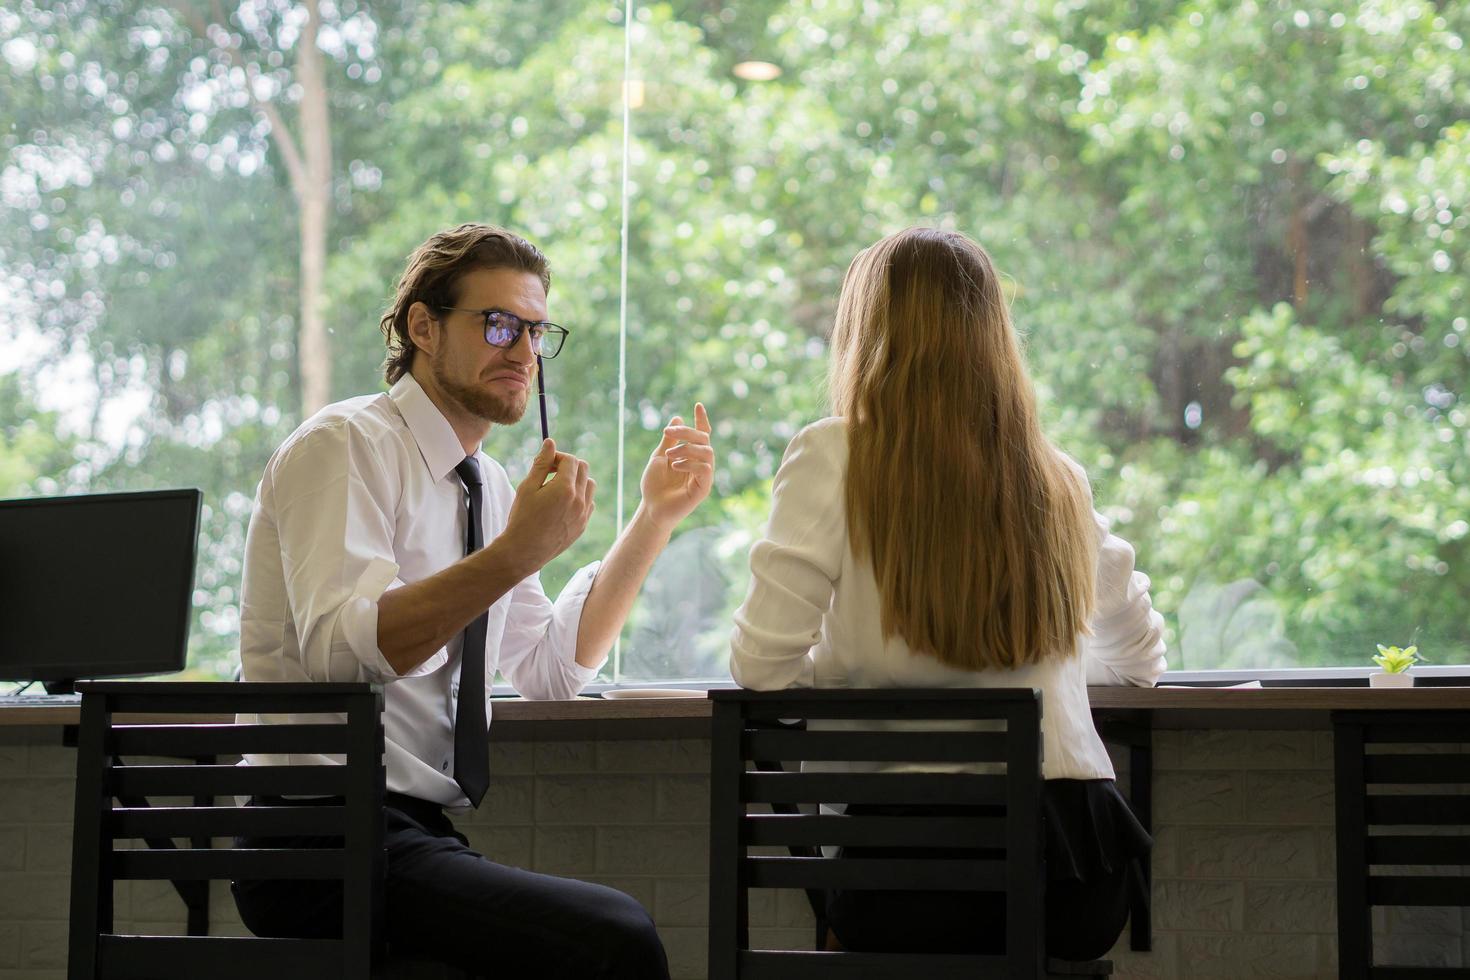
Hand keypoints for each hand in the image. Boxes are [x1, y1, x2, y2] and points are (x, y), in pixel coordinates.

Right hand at [498, 439, 595, 572]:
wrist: (524, 551)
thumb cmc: (522, 517)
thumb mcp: (527, 487)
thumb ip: (541, 463)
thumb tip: (551, 442)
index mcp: (565, 488)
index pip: (571, 460)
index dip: (558, 457)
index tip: (545, 465)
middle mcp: (579, 500)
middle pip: (584, 469)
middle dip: (568, 466)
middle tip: (550, 474)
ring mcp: (583, 514)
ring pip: (590, 485)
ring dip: (577, 481)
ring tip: (556, 488)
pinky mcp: (583, 525)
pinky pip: (589, 503)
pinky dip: (580, 497)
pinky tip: (562, 504)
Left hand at [639, 403, 714, 533]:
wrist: (651, 508)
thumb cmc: (654, 485)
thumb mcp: (658, 457)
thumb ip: (669, 441)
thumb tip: (677, 419)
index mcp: (691, 455)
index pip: (702, 435)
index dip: (701, 419)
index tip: (697, 405)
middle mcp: (700, 464)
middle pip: (704, 439)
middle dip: (687, 432)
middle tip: (668, 433)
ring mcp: (704, 476)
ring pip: (707, 452)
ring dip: (687, 449)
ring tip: (670, 456)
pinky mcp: (703, 489)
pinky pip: (705, 469)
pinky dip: (690, 464)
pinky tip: (675, 466)